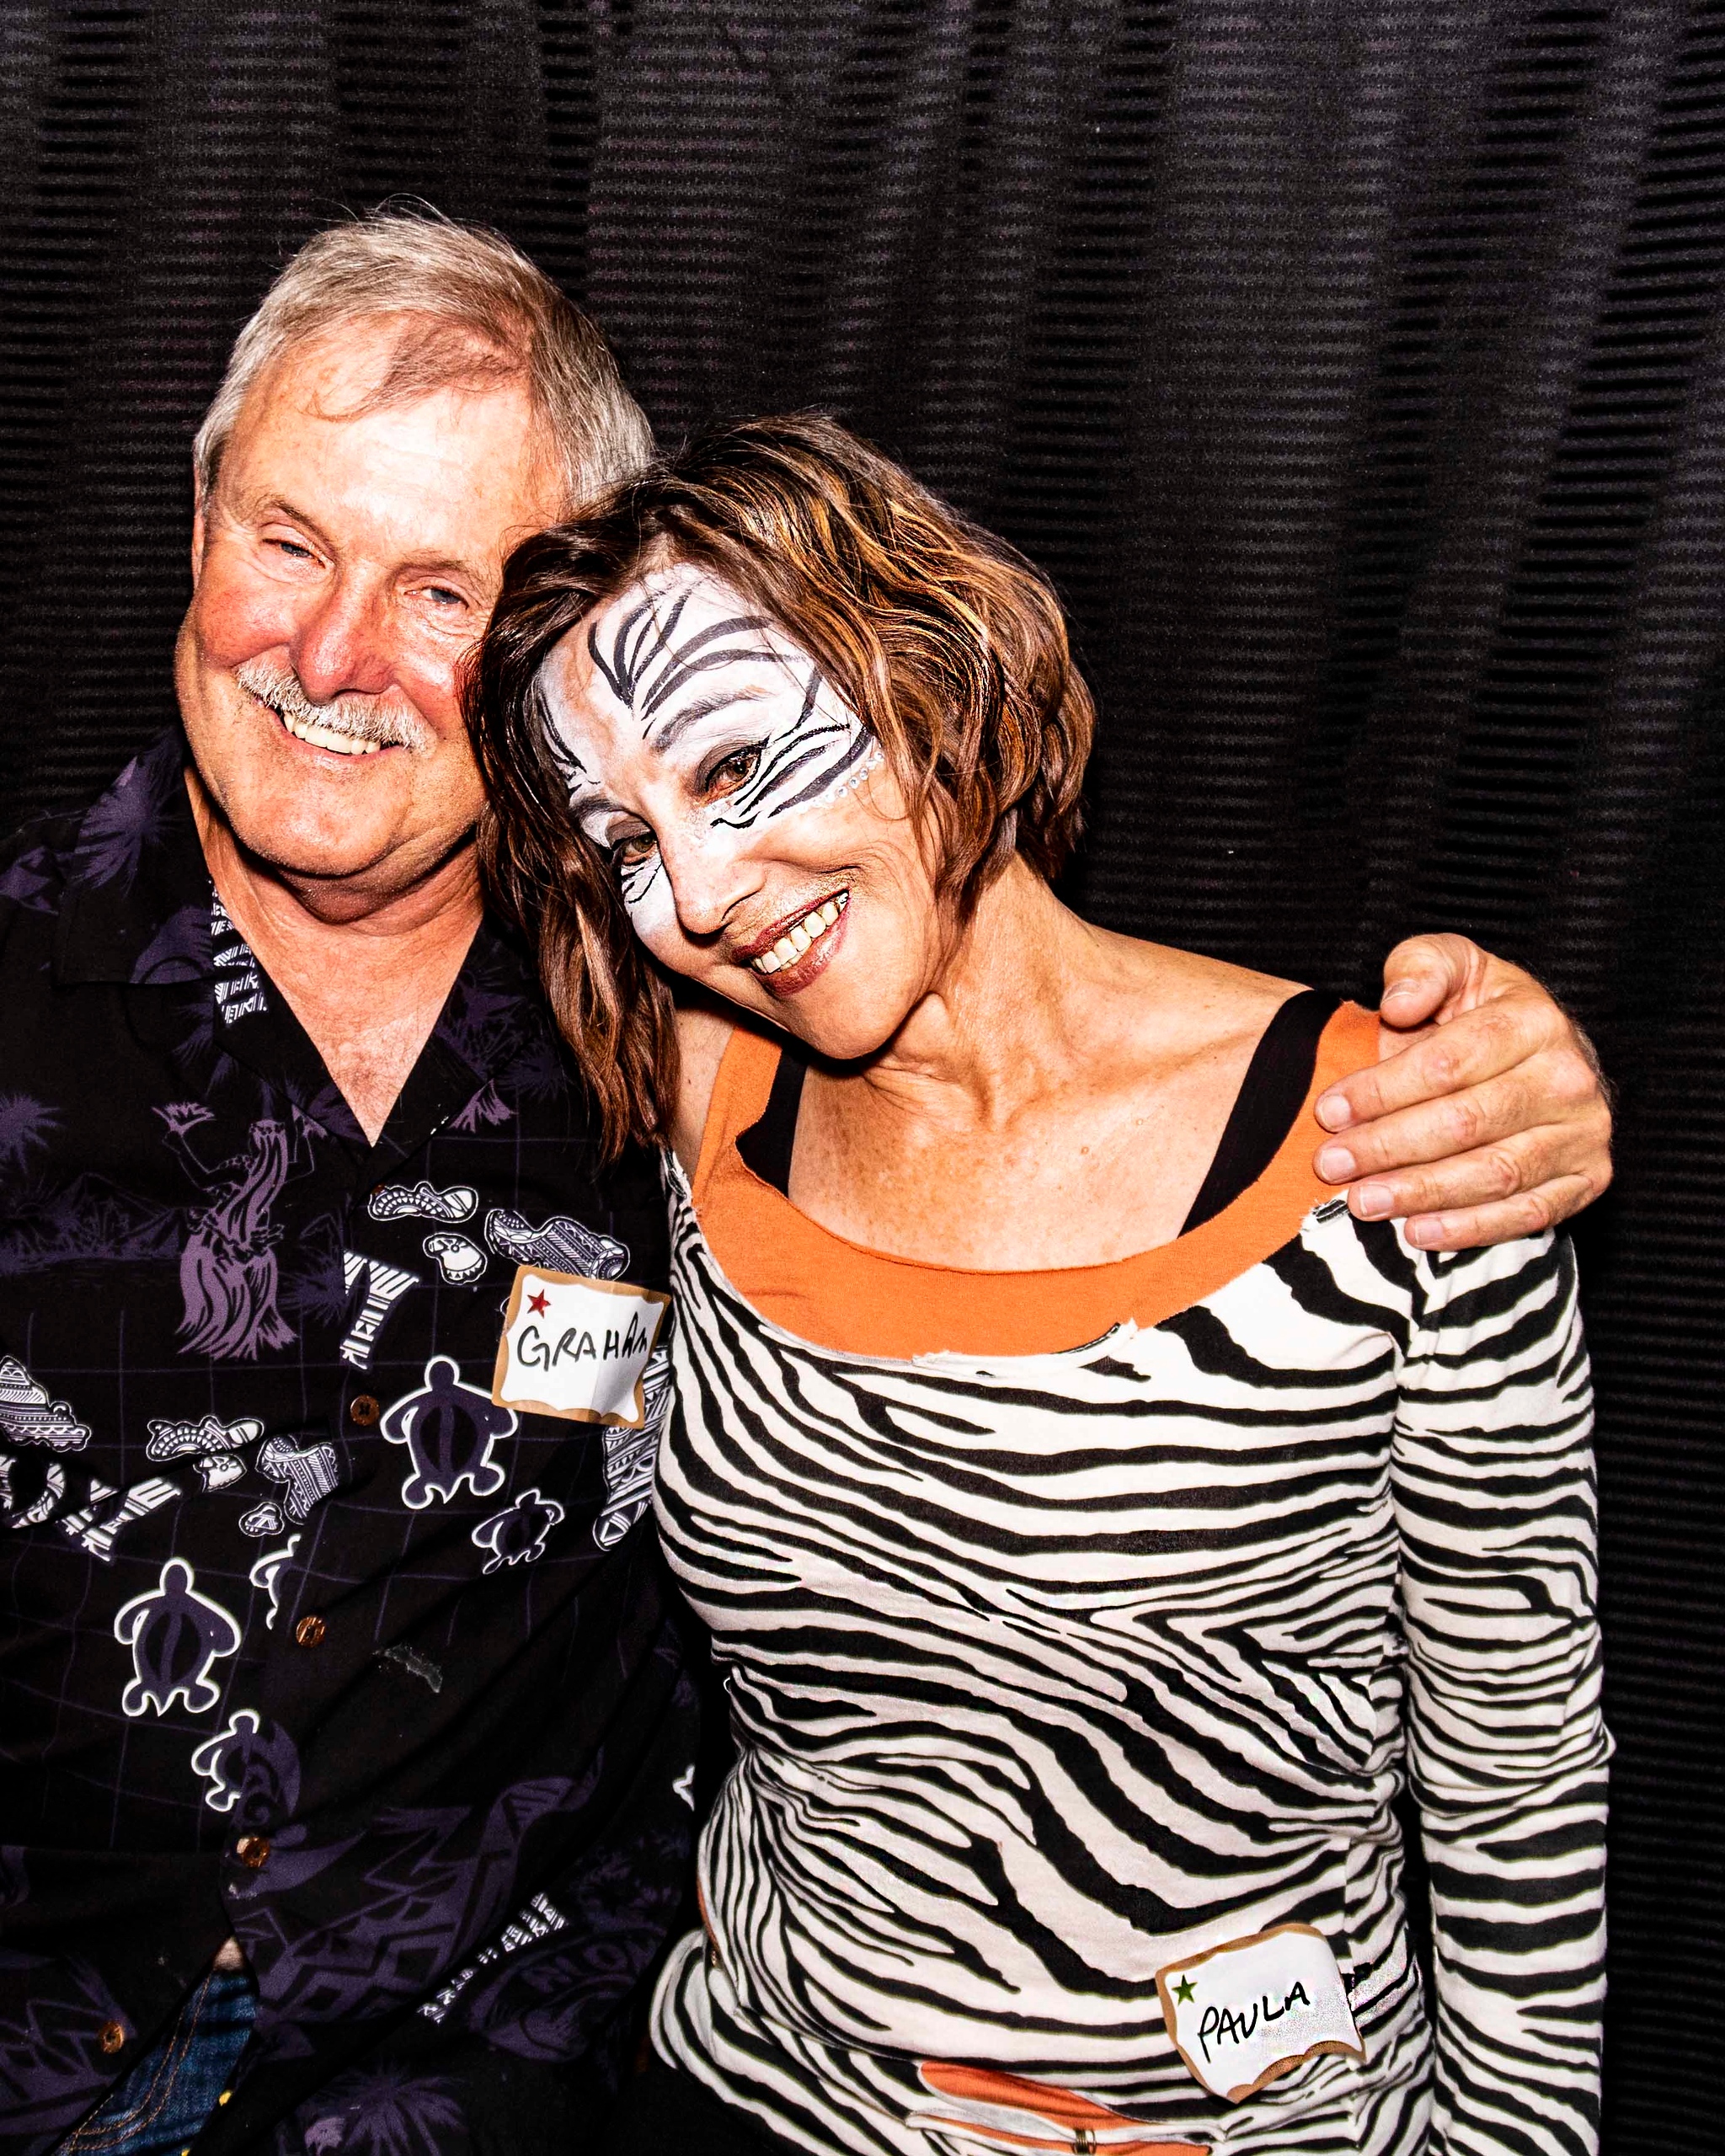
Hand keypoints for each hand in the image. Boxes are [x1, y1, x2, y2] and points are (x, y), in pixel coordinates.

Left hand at [1311, 934, 1612, 1249]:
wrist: (1539, 1052)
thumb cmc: (1478, 1010)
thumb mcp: (1449, 964)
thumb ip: (1419, 968)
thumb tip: (1400, 1003)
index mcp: (1534, 1019)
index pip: (1447, 1064)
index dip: (1382, 1091)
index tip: (1329, 1112)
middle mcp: (1569, 1077)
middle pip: (1466, 1123)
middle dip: (1389, 1147)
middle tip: (1332, 1165)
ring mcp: (1584, 1132)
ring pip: (1495, 1173)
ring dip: (1422, 1194)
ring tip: (1364, 1203)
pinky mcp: (1588, 1178)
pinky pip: (1528, 1214)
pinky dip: (1471, 1229)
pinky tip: (1418, 1232)